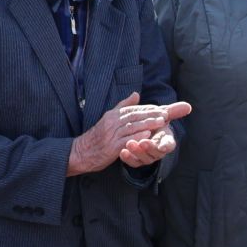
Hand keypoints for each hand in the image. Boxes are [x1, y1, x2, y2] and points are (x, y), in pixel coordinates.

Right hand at [66, 93, 186, 175]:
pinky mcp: (111, 147)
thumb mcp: (108, 118)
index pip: (133, 110)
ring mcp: (111, 134)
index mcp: (112, 115)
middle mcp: (111, 123)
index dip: (148, 109)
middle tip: (166, 114)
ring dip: (147, 124)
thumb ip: (123, 106)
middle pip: (134, 116)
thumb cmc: (98, 136)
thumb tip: (136, 94)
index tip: (162, 108)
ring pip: (131, 127)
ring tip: (161, 122)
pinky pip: (126, 140)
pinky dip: (136, 137)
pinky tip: (147, 136)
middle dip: (151, 114)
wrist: (80, 152)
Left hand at [119, 101, 192, 167]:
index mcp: (166, 141)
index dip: (166, 146)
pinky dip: (128, 158)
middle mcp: (158, 151)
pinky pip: (133, 162)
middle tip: (143, 143)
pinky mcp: (137, 160)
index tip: (163, 146)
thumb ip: (173, 111)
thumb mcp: (163, 115)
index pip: (169, 145)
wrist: (141, 129)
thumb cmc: (154, 122)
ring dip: (137, 152)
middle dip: (149, 148)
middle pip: (156, 153)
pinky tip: (122, 151)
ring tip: (129, 143)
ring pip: (144, 158)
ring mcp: (147, 157)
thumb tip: (188, 106)